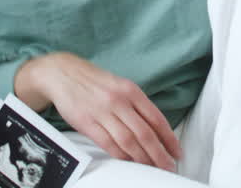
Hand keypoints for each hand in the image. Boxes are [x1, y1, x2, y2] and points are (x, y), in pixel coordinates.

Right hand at [15, 53, 180, 170]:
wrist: (63, 73)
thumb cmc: (94, 81)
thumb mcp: (120, 85)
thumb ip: (136, 105)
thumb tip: (155, 129)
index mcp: (130, 90)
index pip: (156, 118)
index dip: (169, 138)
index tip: (176, 151)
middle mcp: (118, 101)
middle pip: (144, 133)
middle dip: (159, 153)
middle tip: (168, 165)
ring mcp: (102, 112)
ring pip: (128, 141)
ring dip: (142, 158)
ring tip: (151, 167)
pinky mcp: (87, 122)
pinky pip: (108, 143)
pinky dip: (121, 155)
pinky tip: (129, 161)